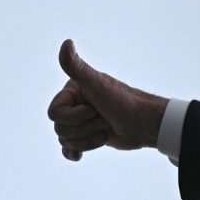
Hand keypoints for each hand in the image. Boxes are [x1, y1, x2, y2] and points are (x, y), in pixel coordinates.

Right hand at [47, 39, 168, 160]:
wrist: (145, 124)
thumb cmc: (123, 103)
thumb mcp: (98, 85)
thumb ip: (78, 67)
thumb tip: (67, 43)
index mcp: (73, 90)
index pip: (55, 114)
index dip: (75, 117)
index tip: (95, 109)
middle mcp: (75, 103)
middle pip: (60, 128)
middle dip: (84, 129)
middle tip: (105, 120)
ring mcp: (82, 120)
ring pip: (65, 140)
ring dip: (88, 140)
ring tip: (106, 130)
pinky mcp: (88, 135)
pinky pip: (69, 148)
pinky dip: (74, 151)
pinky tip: (79, 156)